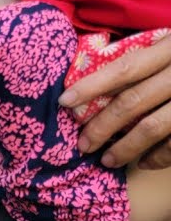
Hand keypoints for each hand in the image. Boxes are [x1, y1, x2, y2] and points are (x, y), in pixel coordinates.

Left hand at [62, 35, 170, 168]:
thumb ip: (148, 57)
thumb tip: (96, 76)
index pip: (125, 67)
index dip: (91, 85)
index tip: (63, 102)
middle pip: (134, 100)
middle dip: (102, 125)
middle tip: (82, 145)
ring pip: (154, 126)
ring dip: (126, 147)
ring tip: (107, 160)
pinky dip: (158, 156)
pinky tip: (144, 162)